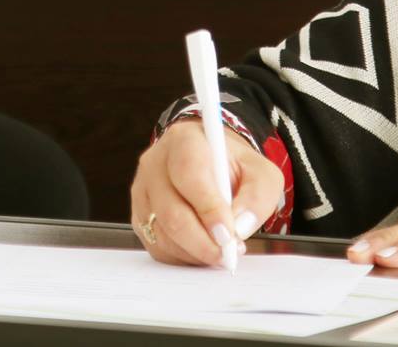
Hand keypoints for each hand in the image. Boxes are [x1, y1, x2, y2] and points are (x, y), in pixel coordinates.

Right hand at [129, 119, 282, 265]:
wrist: (210, 165)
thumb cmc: (232, 167)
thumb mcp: (259, 172)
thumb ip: (258, 196)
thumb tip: (240, 227)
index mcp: (183, 140)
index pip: (189, 174)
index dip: (208, 208)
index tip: (229, 234)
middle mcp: (155, 163)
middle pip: (171, 212)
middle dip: (204, 242)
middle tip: (229, 254)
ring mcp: (142, 191)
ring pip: (163, 235)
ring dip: (196, 252)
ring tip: (221, 250)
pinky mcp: (139, 217)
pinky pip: (158, 247)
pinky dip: (184, 257)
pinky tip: (203, 249)